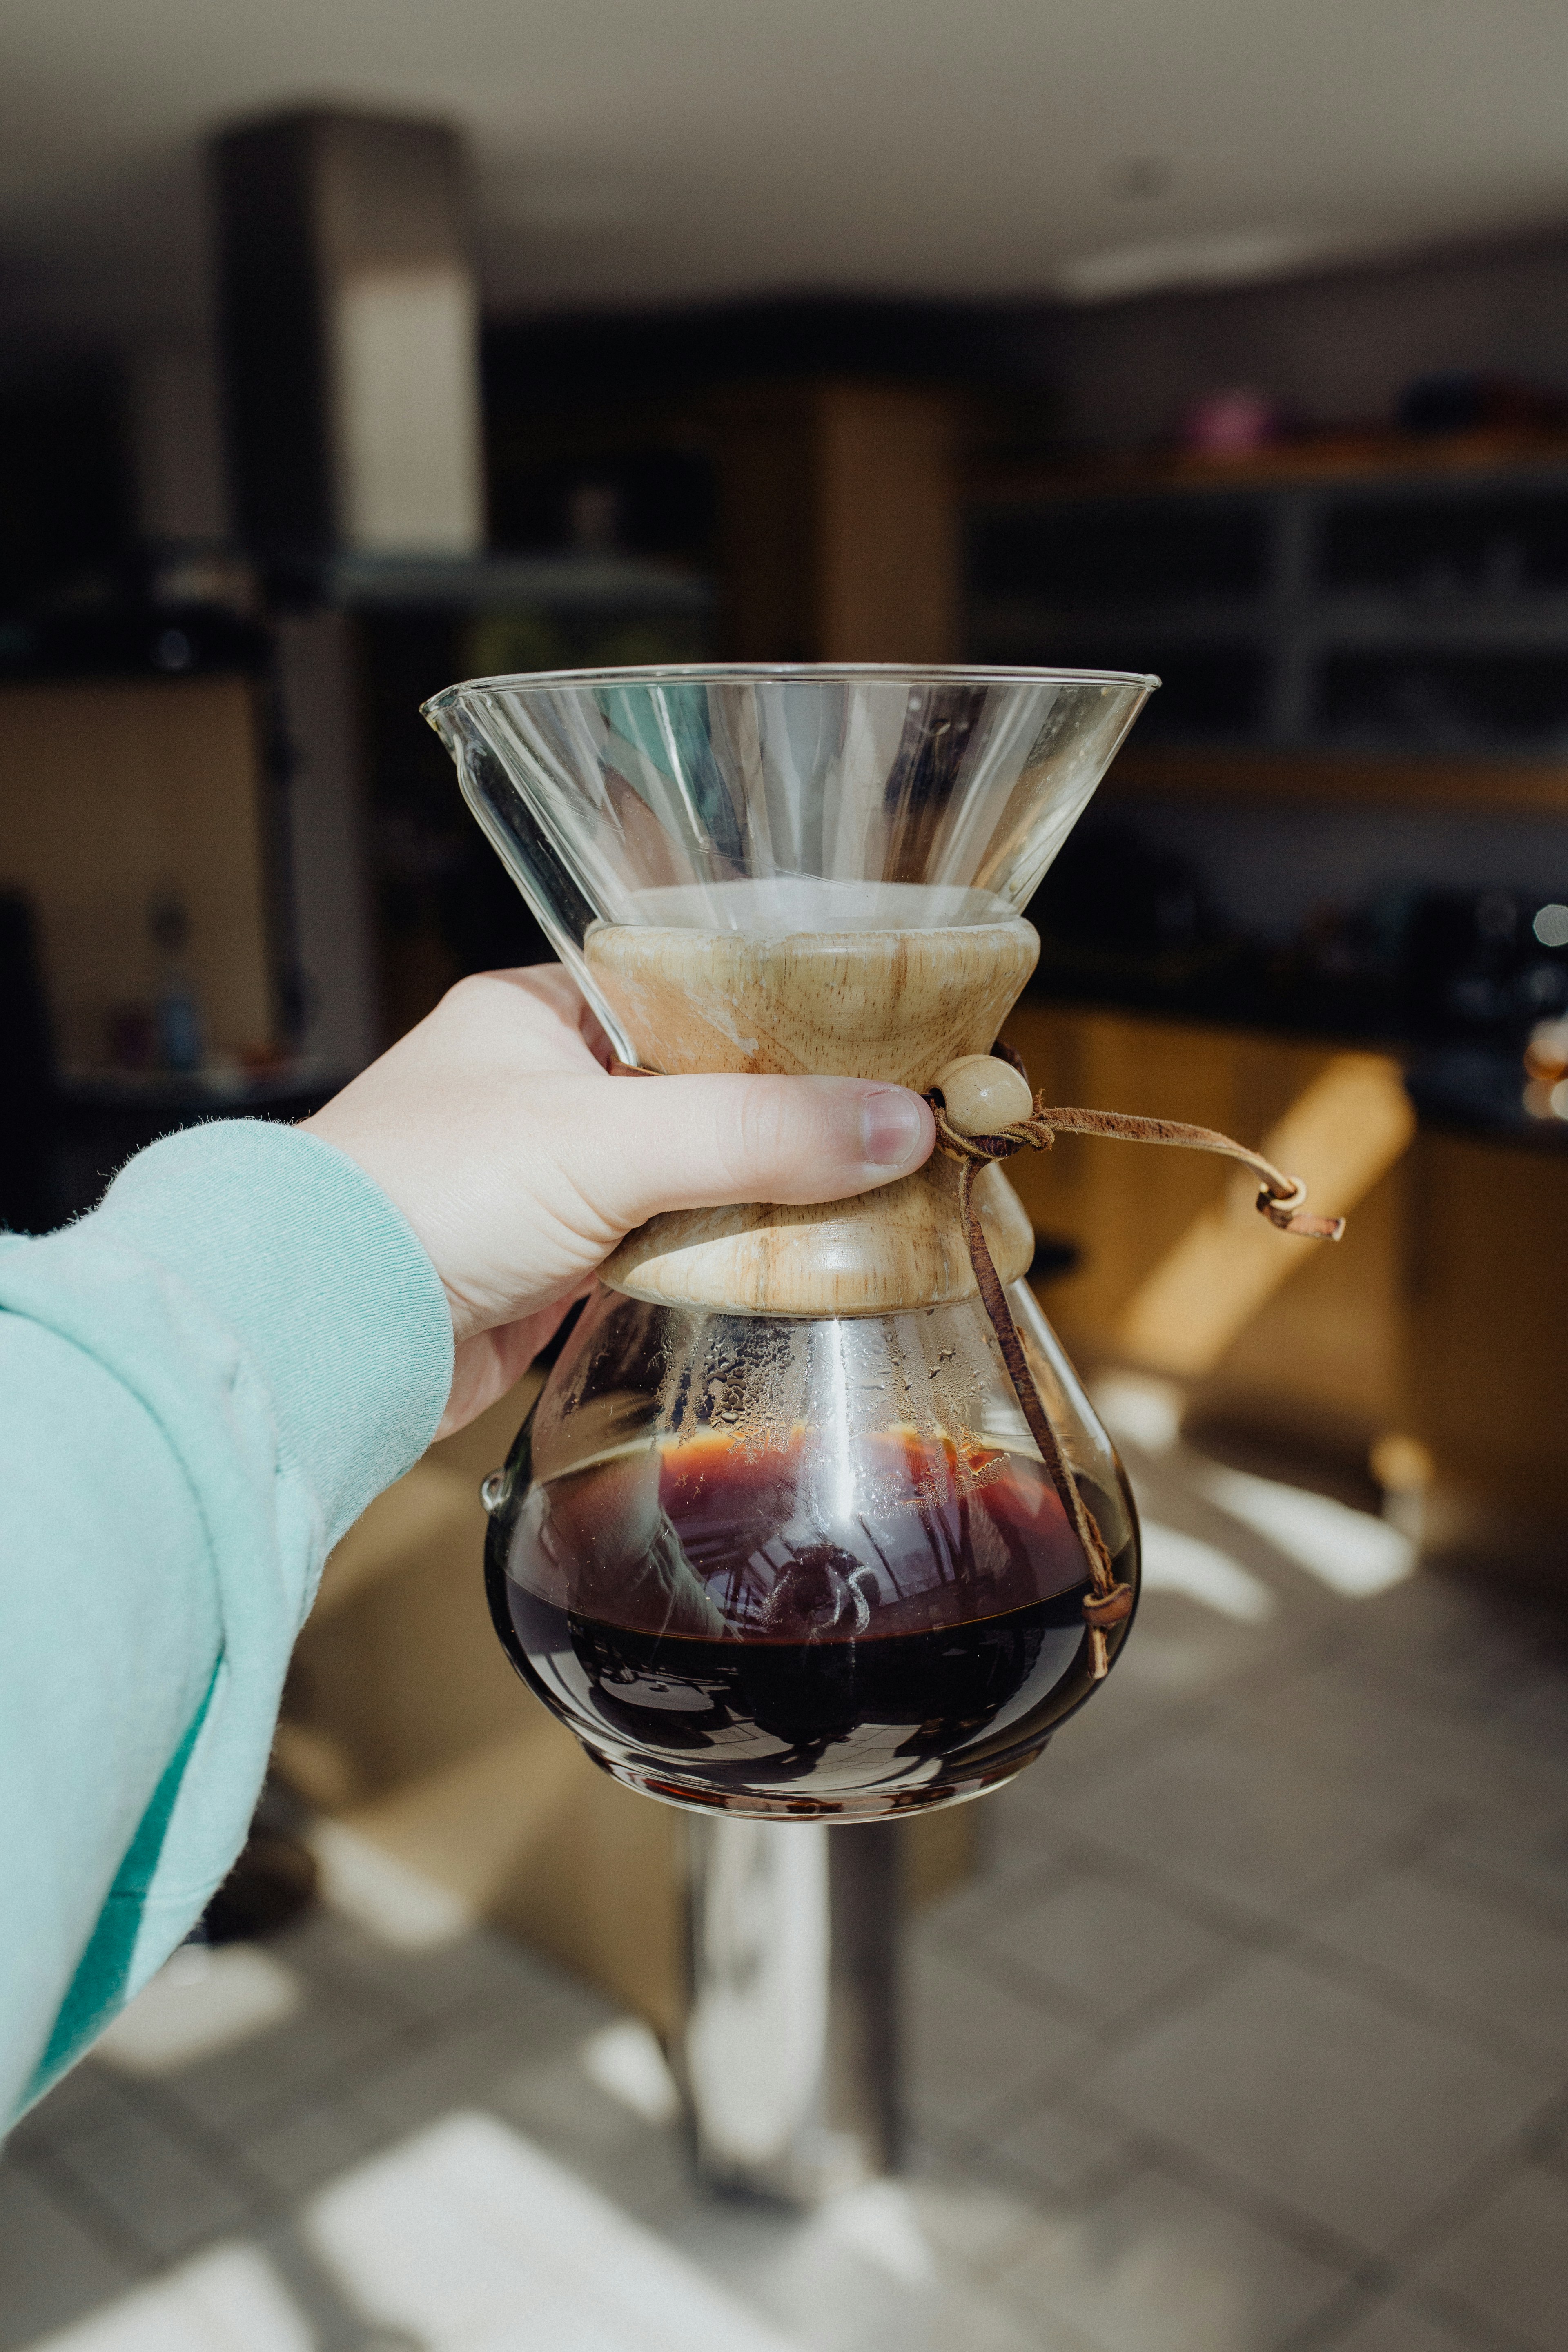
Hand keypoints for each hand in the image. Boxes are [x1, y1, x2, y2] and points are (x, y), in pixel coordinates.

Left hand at [303, 965, 934, 1436]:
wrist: (322, 1334)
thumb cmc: (426, 1193)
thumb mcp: (608, 1138)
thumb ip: (758, 1130)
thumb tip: (904, 1126)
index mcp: (533, 1012)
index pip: (682, 989)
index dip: (776, 1015)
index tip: (869, 1041)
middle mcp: (537, 1090)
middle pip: (694, 1092)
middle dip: (780, 1121)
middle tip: (889, 1130)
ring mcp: (544, 1183)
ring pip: (684, 1180)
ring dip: (755, 1199)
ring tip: (867, 1198)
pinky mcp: (551, 1270)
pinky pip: (661, 1254)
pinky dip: (717, 1262)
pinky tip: (791, 1265)